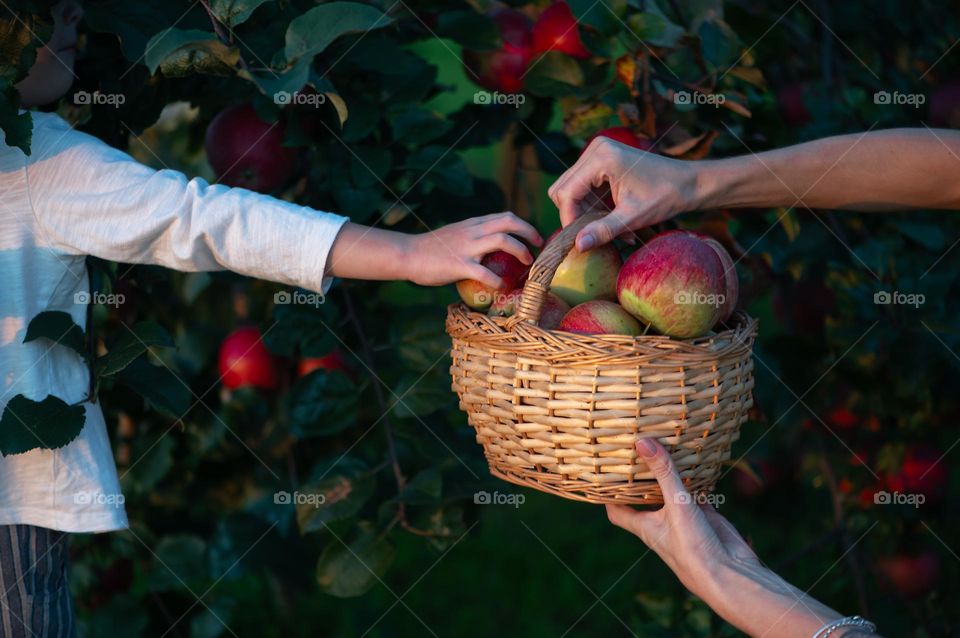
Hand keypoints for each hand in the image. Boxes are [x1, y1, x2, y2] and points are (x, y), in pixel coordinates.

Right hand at [404, 212, 542, 286]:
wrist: (407, 253)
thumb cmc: (429, 249)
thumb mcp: (454, 234)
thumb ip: (471, 238)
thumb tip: (489, 250)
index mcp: (472, 224)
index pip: (504, 217)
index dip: (524, 225)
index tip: (532, 237)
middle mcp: (472, 231)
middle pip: (509, 222)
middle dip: (529, 233)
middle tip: (538, 247)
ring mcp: (467, 247)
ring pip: (503, 241)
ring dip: (520, 251)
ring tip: (527, 264)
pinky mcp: (459, 264)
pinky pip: (485, 272)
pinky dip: (497, 281)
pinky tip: (501, 288)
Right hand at [548, 137, 699, 250]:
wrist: (688, 182)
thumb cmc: (665, 196)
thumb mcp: (634, 217)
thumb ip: (604, 230)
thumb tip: (578, 246)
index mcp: (602, 157)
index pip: (567, 192)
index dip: (569, 219)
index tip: (579, 241)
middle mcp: (596, 149)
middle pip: (563, 189)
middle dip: (575, 215)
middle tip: (596, 233)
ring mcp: (597, 151)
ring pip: (570, 189)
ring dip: (584, 212)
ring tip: (609, 227)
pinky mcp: (601, 159)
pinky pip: (582, 186)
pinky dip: (591, 205)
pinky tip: (611, 217)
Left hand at [607, 439, 857, 637]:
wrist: (730, 574)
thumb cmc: (694, 548)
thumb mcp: (676, 506)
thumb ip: (663, 473)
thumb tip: (642, 442)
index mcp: (645, 525)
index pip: (617, 510)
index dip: (607, 494)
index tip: (602, 472)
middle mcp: (661, 522)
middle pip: (644, 497)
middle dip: (640, 477)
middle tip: (634, 449)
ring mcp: (683, 520)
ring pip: (672, 494)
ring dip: (669, 476)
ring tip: (664, 447)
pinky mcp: (705, 517)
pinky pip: (698, 494)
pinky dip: (698, 480)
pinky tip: (699, 461)